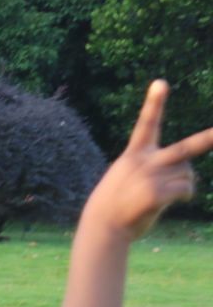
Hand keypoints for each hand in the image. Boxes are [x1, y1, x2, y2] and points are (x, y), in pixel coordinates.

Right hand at [82, 80, 212, 240]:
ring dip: (182, 182)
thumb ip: (155, 169)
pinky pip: (186, 190)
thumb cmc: (117, 201)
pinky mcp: (158, 194)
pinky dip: (183, 196)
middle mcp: (145, 162)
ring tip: (164, 192)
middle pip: (185, 149)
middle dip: (207, 140)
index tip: (161, 83)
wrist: (104, 223)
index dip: (154, 103)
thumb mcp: (129, 177)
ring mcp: (152, 178)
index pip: (146, 124)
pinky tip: (167, 202)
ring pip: (188, 173)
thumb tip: (187, 175)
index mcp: (134, 154)